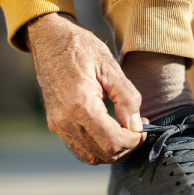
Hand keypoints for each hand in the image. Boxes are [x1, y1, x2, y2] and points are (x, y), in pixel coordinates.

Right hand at [27, 13, 145, 164]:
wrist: (49, 39)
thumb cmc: (80, 48)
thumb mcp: (111, 67)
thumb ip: (127, 98)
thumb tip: (136, 125)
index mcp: (79, 105)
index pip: (113, 142)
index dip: (134, 141)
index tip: (144, 128)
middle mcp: (64, 120)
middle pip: (104, 153)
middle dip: (128, 146)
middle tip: (139, 128)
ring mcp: (57, 125)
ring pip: (92, 156)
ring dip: (114, 149)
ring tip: (127, 129)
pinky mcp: (55, 124)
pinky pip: (81, 147)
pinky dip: (99, 145)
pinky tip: (112, 128)